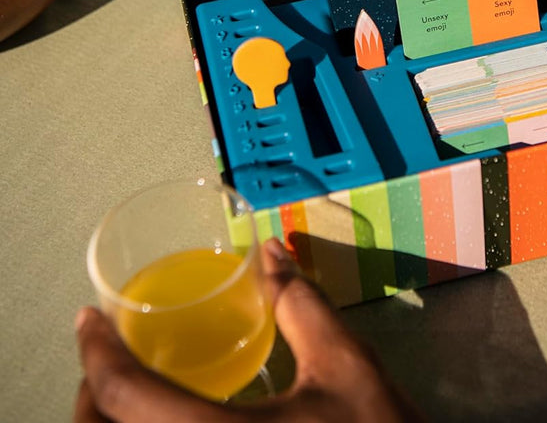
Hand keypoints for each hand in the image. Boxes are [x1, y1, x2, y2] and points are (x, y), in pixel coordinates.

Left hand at [74, 237, 422, 422]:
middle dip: (92, 394)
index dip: (96, 352)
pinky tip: (164, 420)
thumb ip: (301, 306)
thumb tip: (272, 253)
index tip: (89, 318)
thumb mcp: (345, 367)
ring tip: (131, 386)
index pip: (123, 398)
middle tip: (107, 353)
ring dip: (108, 422)